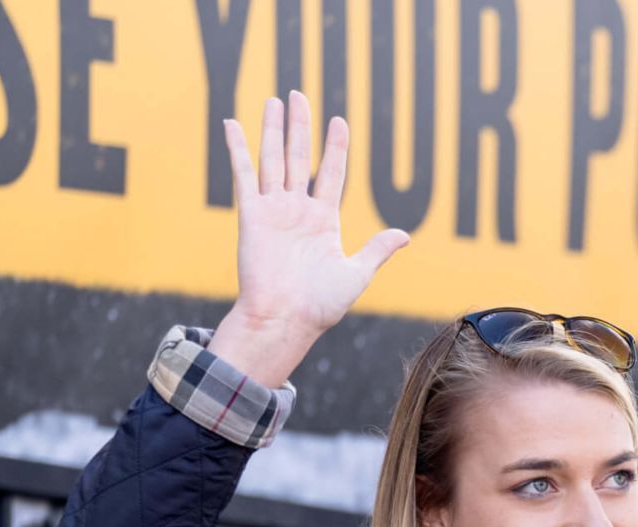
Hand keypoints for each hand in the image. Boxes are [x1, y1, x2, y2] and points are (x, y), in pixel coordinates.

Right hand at [208, 91, 407, 385]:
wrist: (286, 320)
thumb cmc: (321, 305)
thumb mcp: (356, 275)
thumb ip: (376, 251)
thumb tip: (404, 235)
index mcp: (324, 221)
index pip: (332, 174)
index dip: (335, 148)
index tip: (339, 121)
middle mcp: (298, 210)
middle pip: (299, 157)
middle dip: (300, 126)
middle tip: (299, 95)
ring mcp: (274, 210)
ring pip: (273, 159)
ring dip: (272, 129)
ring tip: (275, 99)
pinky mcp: (252, 215)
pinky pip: (244, 175)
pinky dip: (238, 149)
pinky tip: (233, 124)